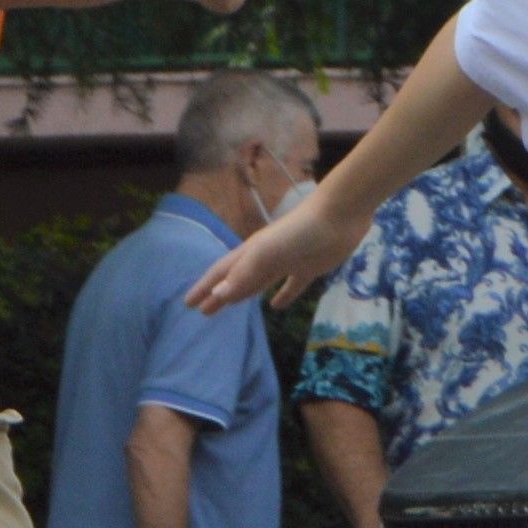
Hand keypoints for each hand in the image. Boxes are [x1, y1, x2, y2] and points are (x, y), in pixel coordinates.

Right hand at [188, 180, 375, 312]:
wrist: (339, 215)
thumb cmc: (299, 231)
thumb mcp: (266, 252)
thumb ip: (244, 273)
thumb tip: (218, 295)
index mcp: (251, 252)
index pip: (222, 273)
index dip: (205, 288)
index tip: (188, 303)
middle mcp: (266, 258)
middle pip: (237, 280)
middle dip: (219, 295)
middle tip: (203, 312)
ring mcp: (287, 262)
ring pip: (259, 283)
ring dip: (244, 295)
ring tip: (231, 307)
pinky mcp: (309, 268)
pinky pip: (291, 286)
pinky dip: (283, 297)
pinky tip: (277, 307)